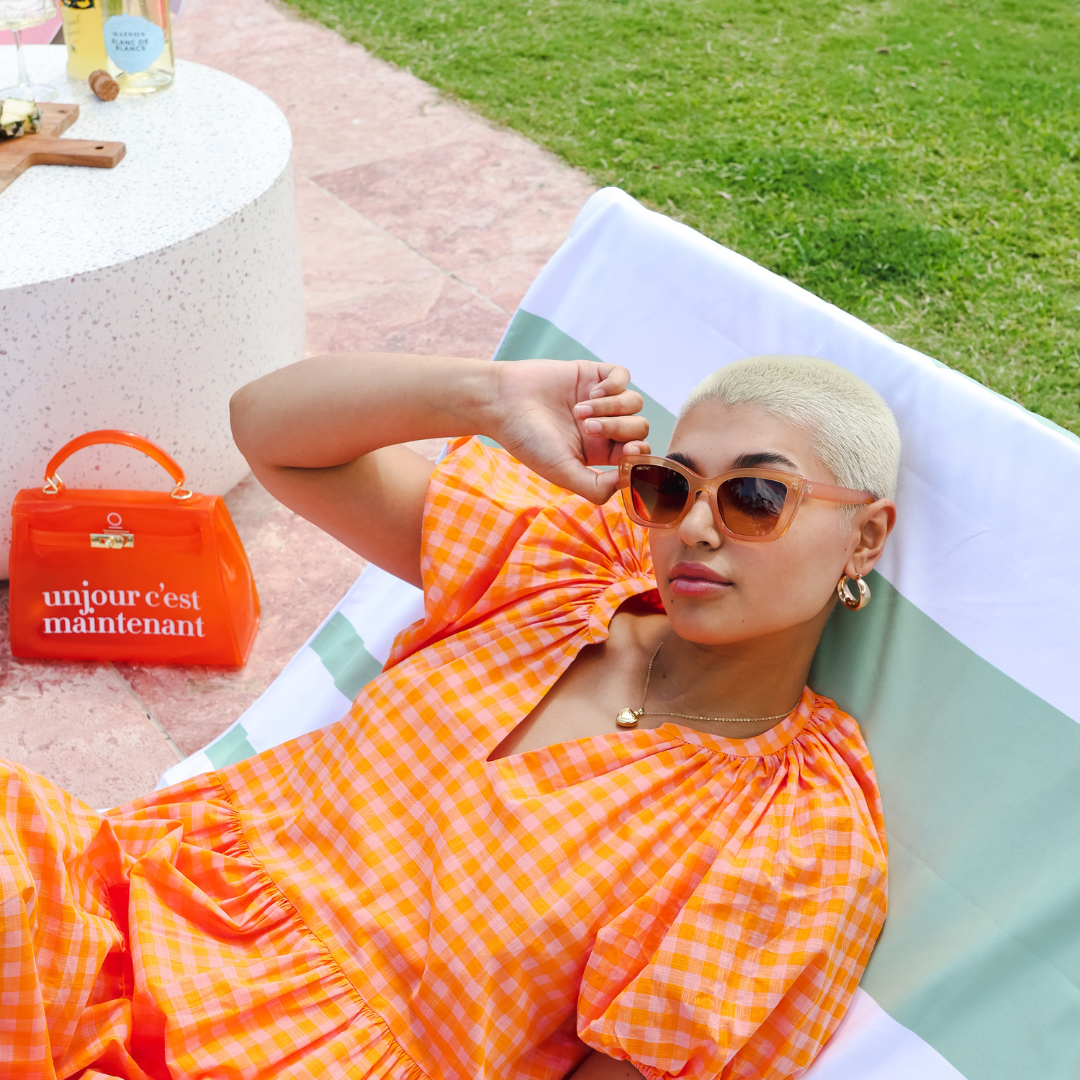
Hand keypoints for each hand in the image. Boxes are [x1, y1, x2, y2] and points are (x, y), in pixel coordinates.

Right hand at [489, 360, 650, 503]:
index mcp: (599, 453)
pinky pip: (623, 376)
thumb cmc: (528, 440)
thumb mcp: (562, 473)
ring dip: (611, 407)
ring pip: (634, 402)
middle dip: (619, 428)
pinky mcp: (593, 375)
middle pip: (638, 427)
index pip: (637, 454)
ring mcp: (601, 400)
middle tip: (587, 428)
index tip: (625, 453)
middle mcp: (604, 427)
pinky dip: (614, 385)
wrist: (503, 403)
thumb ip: (596, 486)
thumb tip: (628, 482)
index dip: (639, 454)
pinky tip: (590, 393)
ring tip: (579, 410)